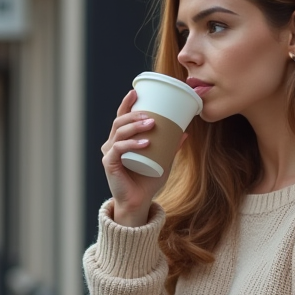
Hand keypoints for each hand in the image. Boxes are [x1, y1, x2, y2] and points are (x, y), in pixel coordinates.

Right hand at [101, 90, 179, 226]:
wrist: (139, 202)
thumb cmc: (148, 181)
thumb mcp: (163, 161)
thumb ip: (171, 148)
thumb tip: (185, 133)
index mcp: (121, 140)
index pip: (121, 117)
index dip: (126, 103)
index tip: (136, 91)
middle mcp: (112, 144)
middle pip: (119, 121)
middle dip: (135, 114)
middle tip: (152, 114)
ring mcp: (109, 153)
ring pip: (119, 132)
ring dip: (135, 125)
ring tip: (151, 123)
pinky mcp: (109, 164)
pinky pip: (119, 149)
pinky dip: (131, 144)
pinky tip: (144, 143)